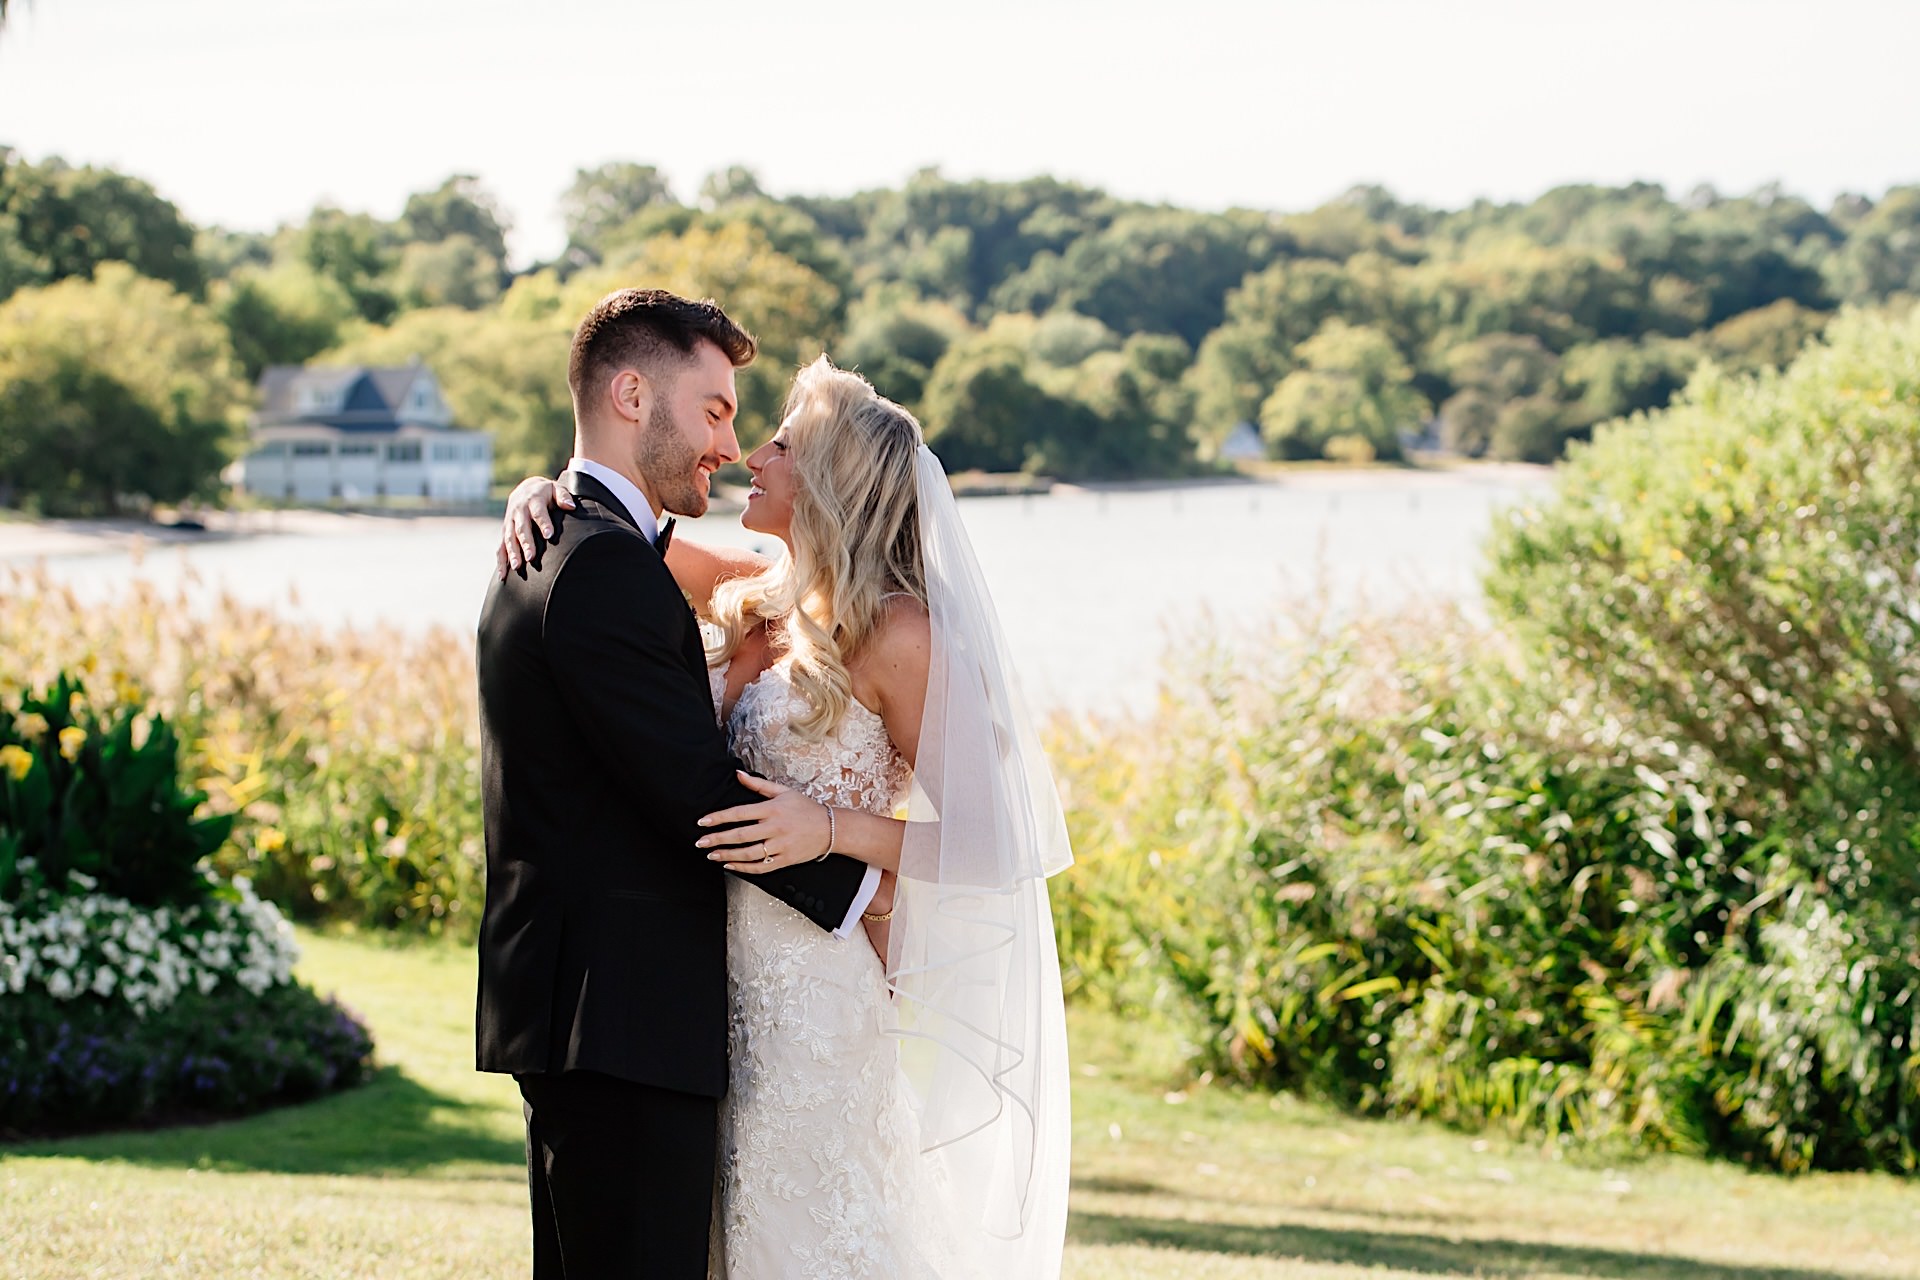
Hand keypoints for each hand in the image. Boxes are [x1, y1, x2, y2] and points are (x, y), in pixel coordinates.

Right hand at [496, 477, 576, 577]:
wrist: (526, 488)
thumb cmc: (546, 493)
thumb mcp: (556, 489)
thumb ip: (563, 496)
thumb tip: (571, 505)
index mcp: (532, 500)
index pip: (538, 513)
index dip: (543, 523)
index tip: (549, 535)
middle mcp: (518, 511)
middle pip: (521, 528)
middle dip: (526, 543)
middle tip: (531, 557)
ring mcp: (509, 522)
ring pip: (509, 538)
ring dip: (512, 553)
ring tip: (517, 566)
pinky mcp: (505, 531)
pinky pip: (500, 547)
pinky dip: (501, 561)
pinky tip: (503, 575)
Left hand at [697, 772, 831, 873]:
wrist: (831, 829)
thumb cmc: (806, 808)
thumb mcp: (784, 791)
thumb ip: (758, 784)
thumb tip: (738, 774)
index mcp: (772, 809)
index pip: (739, 813)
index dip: (718, 818)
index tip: (702, 822)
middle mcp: (775, 828)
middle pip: (740, 835)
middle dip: (717, 839)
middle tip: (700, 842)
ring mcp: (780, 845)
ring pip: (748, 853)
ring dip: (727, 855)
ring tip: (712, 854)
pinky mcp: (784, 860)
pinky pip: (760, 867)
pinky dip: (743, 868)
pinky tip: (730, 865)